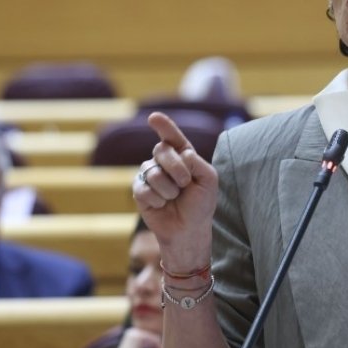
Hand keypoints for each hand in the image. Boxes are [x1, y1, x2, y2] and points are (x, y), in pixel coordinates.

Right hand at [132, 112, 218, 264]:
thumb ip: (197, 163)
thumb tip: (181, 153)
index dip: (163, 126)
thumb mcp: (208, 180)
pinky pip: (144, 188)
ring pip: (153, 172)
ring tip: (174, 198)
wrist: (189, 229)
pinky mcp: (139, 190)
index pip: (172, 137)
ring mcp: (150, 174)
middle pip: (162, 150)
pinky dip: (158, 200)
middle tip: (186, 184)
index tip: (153, 118)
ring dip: (169, 189)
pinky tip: (162, 205)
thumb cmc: (200, 204)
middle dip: (177, 169)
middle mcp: (164, 161)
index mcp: (182, 155)